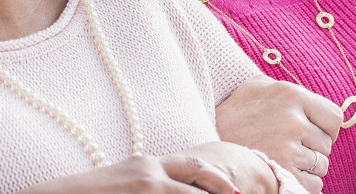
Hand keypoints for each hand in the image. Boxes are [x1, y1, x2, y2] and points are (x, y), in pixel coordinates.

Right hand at [18, 154, 237, 192]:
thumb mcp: (124, 182)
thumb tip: (171, 187)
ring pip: (193, 193)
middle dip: (224, 187)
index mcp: (148, 164)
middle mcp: (152, 171)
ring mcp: (148, 186)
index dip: (217, 179)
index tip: (232, 190)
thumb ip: (147, 182)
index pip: (193, 167)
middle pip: (202, 174)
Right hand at [216, 75, 340, 192]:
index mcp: (291, 94)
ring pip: (321, 165)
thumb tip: (318, 102)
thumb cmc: (235, 112)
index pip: (334, 117)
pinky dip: (301, 181)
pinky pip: (313, 184)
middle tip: (286, 143)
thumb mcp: (257, 87)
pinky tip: (280, 168)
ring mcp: (288, 148)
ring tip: (280, 155)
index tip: (312, 130)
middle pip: (327, 144)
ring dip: (305, 165)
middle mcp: (293, 120)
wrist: (205, 135)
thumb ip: (288, 88)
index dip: (325, 126)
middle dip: (311, 146)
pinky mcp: (283, 172)